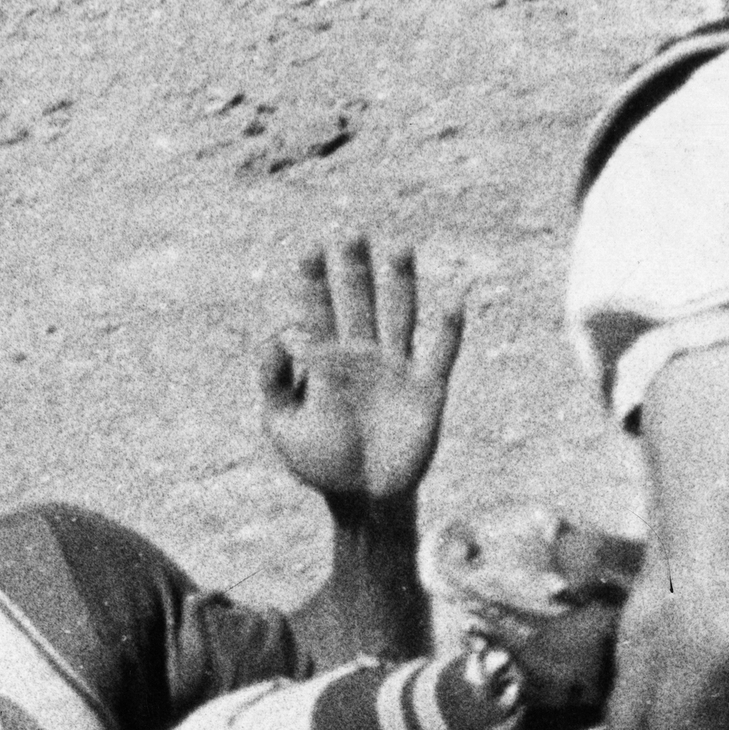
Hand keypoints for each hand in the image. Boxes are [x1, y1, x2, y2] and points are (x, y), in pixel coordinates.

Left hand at [255, 235, 464, 504]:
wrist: (363, 499)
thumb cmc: (320, 462)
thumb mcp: (282, 425)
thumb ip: (274, 382)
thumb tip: (275, 334)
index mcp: (325, 361)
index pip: (317, 310)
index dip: (313, 279)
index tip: (309, 248)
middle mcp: (362, 355)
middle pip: (359, 300)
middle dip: (354, 268)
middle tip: (351, 230)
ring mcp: (396, 370)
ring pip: (400, 315)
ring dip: (400, 282)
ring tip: (400, 246)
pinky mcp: (427, 392)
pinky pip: (441, 355)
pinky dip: (449, 330)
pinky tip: (454, 299)